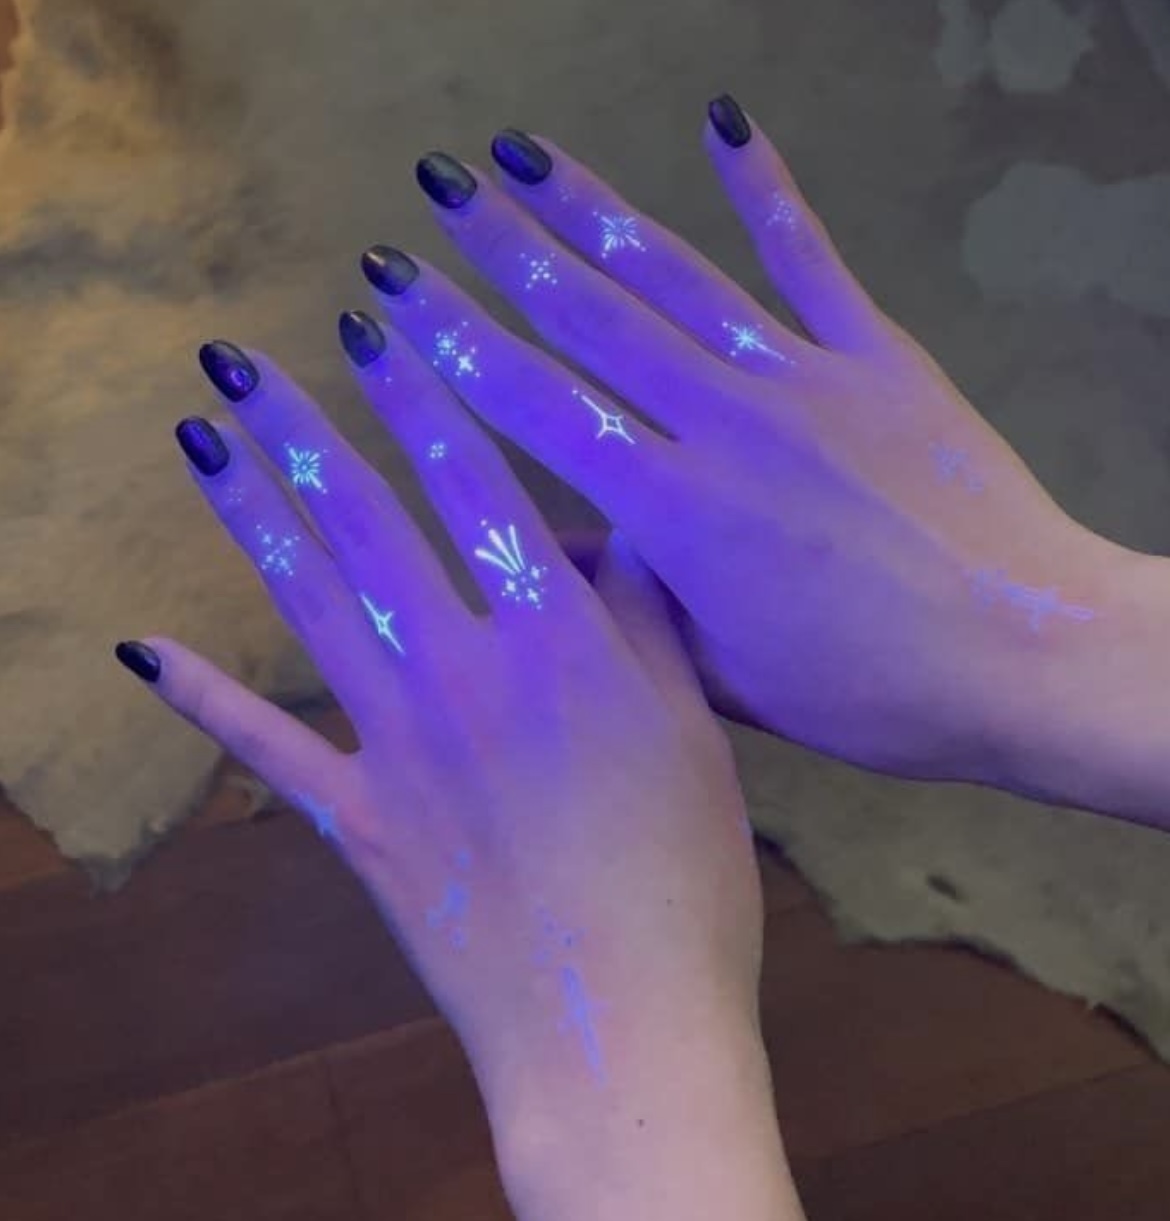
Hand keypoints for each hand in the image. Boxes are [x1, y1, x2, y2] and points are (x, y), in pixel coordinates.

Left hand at [119, 337, 790, 1214]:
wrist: (622, 1027)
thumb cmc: (685, 878)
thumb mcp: (694, 733)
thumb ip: (648, 622)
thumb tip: (612, 535)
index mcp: (556, 639)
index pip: (479, 480)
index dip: (425, 392)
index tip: (378, 319)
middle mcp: (459, 669)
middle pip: (369, 520)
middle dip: (304, 428)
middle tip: (244, 358)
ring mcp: (393, 745)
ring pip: (307, 602)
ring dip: (248, 514)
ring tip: (199, 439)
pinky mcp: (355, 821)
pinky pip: (266, 749)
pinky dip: (202, 699)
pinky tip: (143, 650)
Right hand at [359, 101, 1117, 788]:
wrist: (1024, 656)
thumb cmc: (868, 691)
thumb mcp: (722, 669)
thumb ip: (624, 600)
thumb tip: (530, 547)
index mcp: (675, 509)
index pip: (539, 408)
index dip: (457, 346)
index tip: (398, 296)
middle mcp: (723, 422)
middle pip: (591, 319)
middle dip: (503, 248)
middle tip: (437, 188)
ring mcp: (804, 377)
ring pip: (678, 277)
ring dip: (594, 208)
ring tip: (524, 152)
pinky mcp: (878, 357)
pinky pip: (811, 260)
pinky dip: (768, 191)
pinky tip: (725, 124)